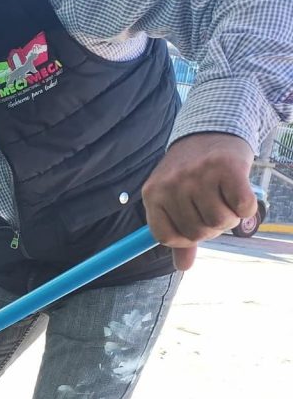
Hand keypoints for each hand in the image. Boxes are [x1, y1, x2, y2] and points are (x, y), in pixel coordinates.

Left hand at [142, 133, 256, 270]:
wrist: (209, 131)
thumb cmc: (190, 173)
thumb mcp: (173, 200)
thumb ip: (177, 234)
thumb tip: (182, 267)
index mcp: (152, 195)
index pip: (165, 237)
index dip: (183, 240)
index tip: (193, 228)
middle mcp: (172, 185)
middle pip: (196, 233)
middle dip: (210, 228)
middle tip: (213, 207)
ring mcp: (198, 175)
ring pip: (219, 222)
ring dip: (229, 217)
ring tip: (224, 198)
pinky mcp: (226, 168)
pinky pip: (242, 208)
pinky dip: (245, 208)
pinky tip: (239, 193)